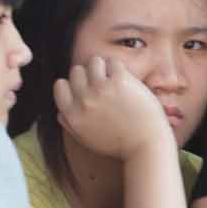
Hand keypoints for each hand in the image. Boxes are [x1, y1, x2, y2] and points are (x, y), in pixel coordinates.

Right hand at [53, 56, 171, 161]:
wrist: (146, 146)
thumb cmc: (119, 144)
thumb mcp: (86, 139)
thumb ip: (70, 124)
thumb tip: (61, 111)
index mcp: (72, 115)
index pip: (60, 86)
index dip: (74, 85)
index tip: (87, 90)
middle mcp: (83, 101)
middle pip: (77, 71)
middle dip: (89, 75)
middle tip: (105, 85)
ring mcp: (100, 89)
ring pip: (94, 62)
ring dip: (104, 67)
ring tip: (114, 80)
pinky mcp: (120, 81)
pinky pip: (113, 62)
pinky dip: (120, 69)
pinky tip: (127, 81)